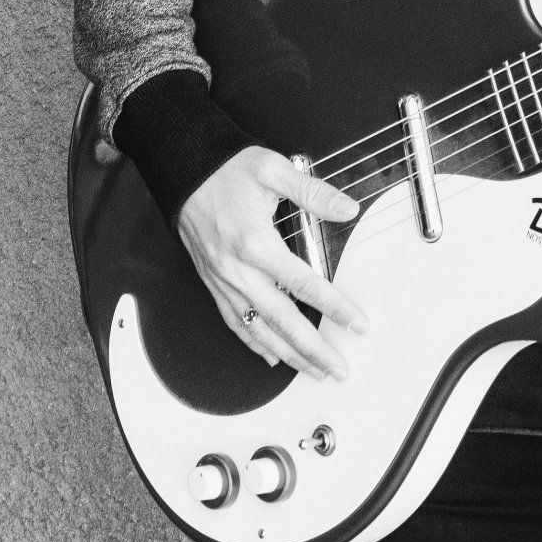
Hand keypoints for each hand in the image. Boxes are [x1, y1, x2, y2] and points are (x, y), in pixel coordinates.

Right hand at [176, 146, 368, 379]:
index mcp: (256, 243)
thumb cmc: (227, 170)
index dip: (333, 308)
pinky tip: (271, 355)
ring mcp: (223, 281)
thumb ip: (313, 192)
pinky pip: (234, 322)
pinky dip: (253, 343)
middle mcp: (237, 270)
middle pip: (280, 321)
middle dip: (312, 350)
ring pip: (256, 330)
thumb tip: (347, 208)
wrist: (184, 171)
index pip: (303, 285)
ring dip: (287, 355)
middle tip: (339, 369)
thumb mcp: (275, 170)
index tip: (357, 324)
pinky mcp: (213, 283)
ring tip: (313, 371)